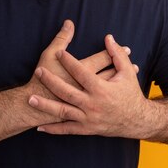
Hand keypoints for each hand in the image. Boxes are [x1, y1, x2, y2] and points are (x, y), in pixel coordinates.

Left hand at [28, 34, 148, 137]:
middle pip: (67, 91)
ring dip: (46, 106)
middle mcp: (93, 104)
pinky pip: (67, 130)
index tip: (59, 53)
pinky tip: (39, 127)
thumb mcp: (127, 73)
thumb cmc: (130, 94)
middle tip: (38, 71)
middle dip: (51, 81)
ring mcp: (88, 118)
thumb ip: (117, 54)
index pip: (82, 72)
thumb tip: (108, 37)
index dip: (69, 62)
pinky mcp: (86, 129)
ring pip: (63, 112)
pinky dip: (53, 129)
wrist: (137, 121)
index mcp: (102, 89)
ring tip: (30, 99)